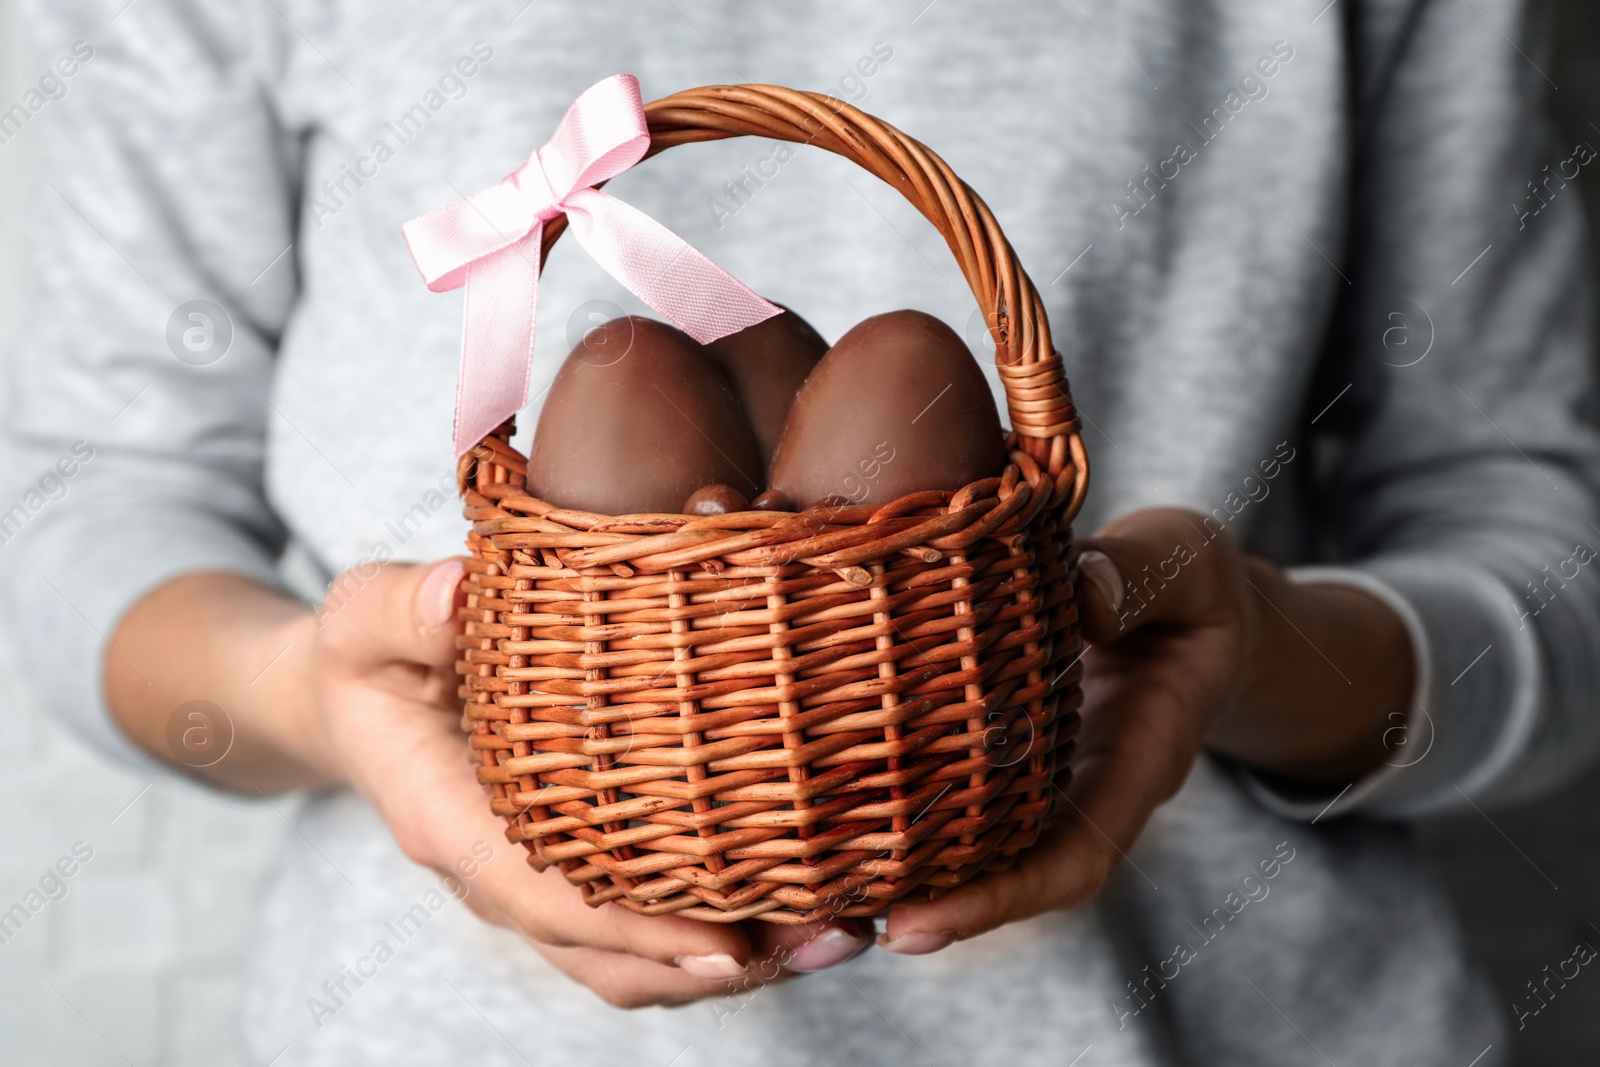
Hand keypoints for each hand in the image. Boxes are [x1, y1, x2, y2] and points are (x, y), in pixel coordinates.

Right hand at [108, 562, 870, 1008]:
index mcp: (450, 824)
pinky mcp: (575, 869)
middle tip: (832, 935)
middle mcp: (500, 876)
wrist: (363, 702)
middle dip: (722, 958)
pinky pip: (647, 929)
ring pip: (637, 960)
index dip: (637, 927)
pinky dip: (723, 931)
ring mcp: (538, 884)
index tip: (729, 940)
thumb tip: (453, 591)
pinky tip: (805, 903)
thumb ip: (404, 609)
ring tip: (842, 933)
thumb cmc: (373, 655)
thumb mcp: (365, 617)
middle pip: (612, 954)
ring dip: (741, 958)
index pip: (549, 898)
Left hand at [873, 507, 1413, 953]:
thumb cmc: (1187, 579)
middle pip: (1011, 876)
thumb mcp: (1181, 562)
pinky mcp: (1011, 745)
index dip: (999, 900)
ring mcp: (1047, 773)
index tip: (919, 924)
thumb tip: (1085, 598)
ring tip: (821, 889)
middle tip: (842, 920)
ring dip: (906, 871)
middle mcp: (1087, 786)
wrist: (1187, 595)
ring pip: (979, 846)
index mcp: (1141, 758)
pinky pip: (959, 791)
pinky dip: (902, 808)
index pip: (1074, 858)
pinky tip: (834, 813)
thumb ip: (1139, 578)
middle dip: (931, 906)